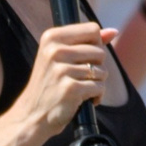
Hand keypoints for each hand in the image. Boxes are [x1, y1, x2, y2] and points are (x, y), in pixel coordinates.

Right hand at [12, 19, 110, 141]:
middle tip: (80, 78)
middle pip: (100, 51)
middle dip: (97, 67)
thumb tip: (113, 31)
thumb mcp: (61, 57)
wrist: (32, 115)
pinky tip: (83, 100)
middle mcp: (55, 51)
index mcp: (52, 37)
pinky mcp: (71, 88)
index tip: (84, 58)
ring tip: (80, 89)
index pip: (92, 30)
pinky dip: (96, 96)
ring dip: (97, 83)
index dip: (95, 45)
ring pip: (102, 71)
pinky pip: (99, 87)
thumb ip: (87, 42)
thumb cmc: (50, 84)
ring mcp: (62, 70)